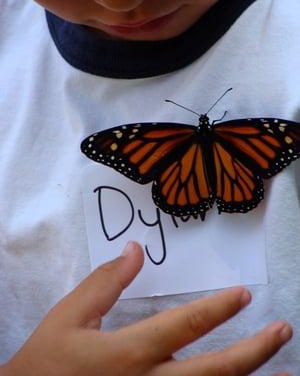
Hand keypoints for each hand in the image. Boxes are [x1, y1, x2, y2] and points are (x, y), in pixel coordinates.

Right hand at [0, 242, 291, 375]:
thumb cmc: (47, 360)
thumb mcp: (70, 315)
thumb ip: (105, 282)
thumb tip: (134, 250)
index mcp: (127, 354)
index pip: (184, 326)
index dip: (217, 309)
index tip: (243, 295)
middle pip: (214, 372)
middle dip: (253, 352)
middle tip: (282, 330)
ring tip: (287, 372)